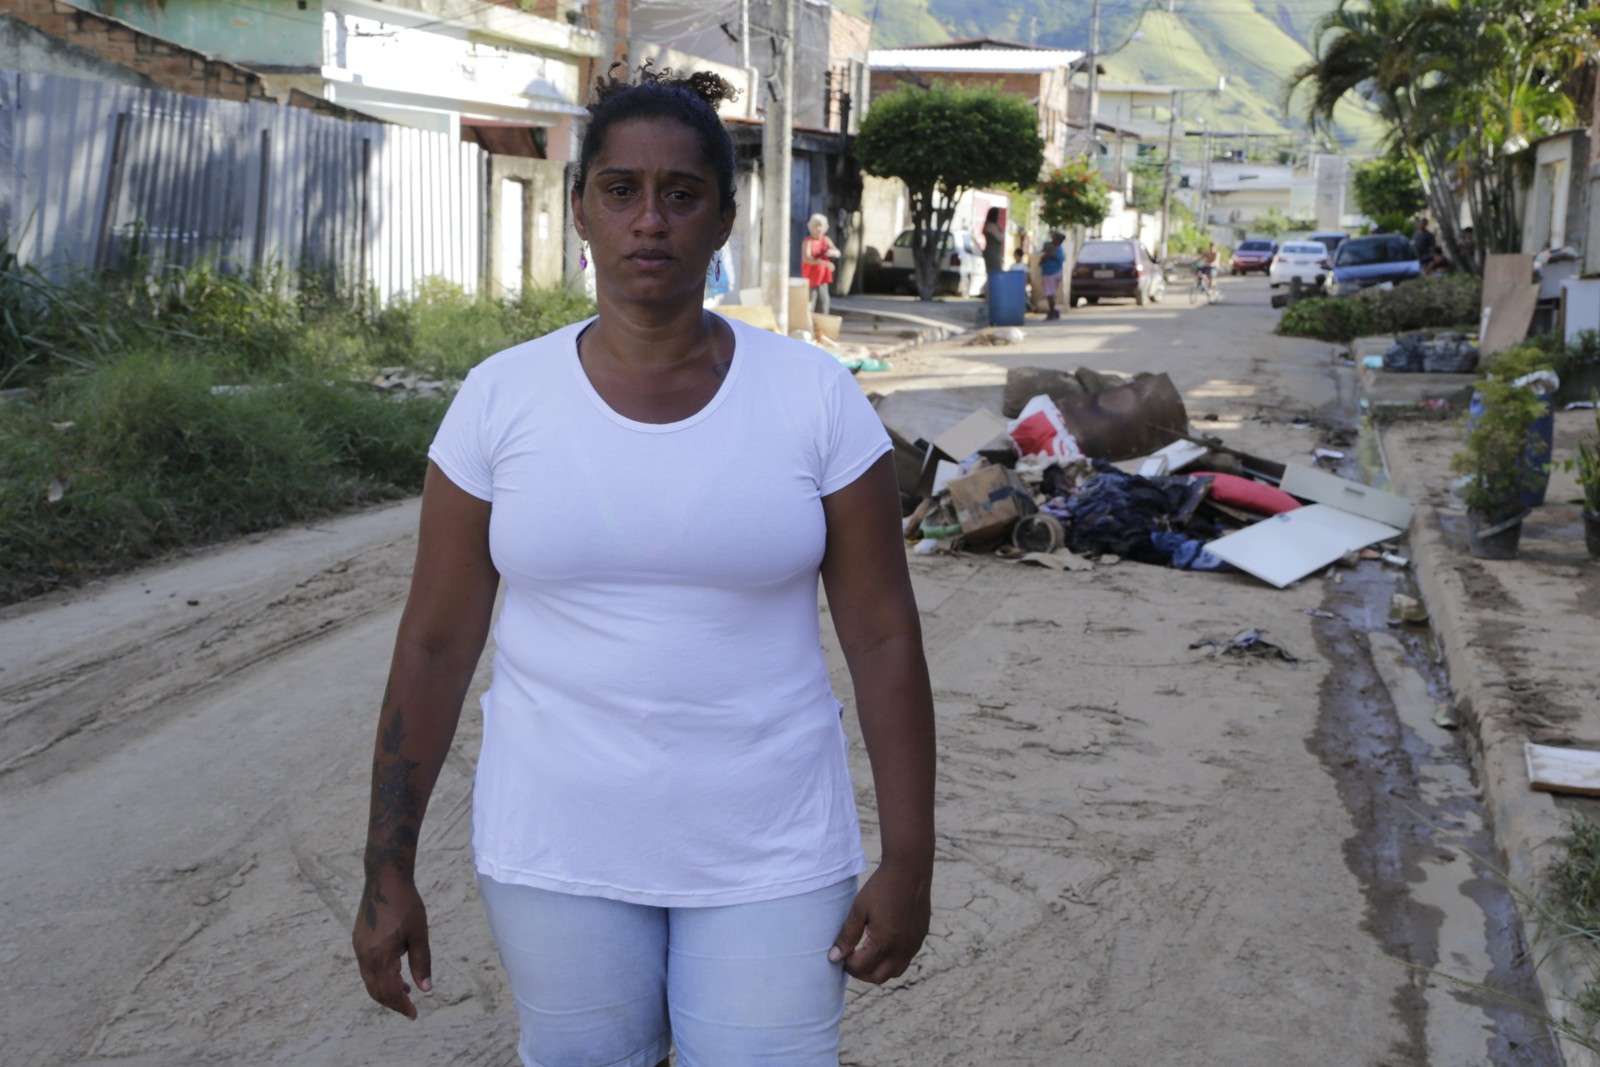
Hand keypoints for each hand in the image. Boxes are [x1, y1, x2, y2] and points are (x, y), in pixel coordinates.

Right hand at [352, 871, 432, 1018]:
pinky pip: (367, 967)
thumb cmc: (406, 904)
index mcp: (380, 957)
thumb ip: (421, 963)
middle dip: (392, 1002)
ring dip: (385, 989)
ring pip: (370, 980)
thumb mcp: (419, 935)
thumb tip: (425, 989)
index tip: (414, 1015)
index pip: (389, 992)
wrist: (385, 878)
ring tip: (405, 991)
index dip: (401, 1006)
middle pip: (376, 991)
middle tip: (410, 1007)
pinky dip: (380, 976)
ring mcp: (359, 948)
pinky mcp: (358, 940)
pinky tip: (395, 971)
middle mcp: (365, 956)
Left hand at [828, 858, 930, 983]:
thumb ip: (847, 936)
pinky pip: (906, 959)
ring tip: (866, 955)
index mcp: (885, 943)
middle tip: (850, 959)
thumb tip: (834, 958)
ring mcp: (913, 944)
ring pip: (895, 972)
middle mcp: (902, 949)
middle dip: (861, 973)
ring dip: (878, 969)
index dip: (846, 964)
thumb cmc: (881, 887)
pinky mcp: (920, 936)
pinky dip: (893, 960)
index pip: (861, 968)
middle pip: (878, 977)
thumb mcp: (859, 910)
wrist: (910, 869)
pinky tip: (883, 945)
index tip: (840, 954)